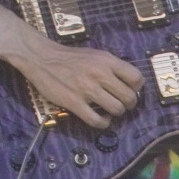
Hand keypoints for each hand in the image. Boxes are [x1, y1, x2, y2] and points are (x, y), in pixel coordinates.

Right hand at [11, 40, 141, 127]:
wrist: (41, 57)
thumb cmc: (70, 57)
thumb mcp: (95, 55)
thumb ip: (113, 67)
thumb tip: (131, 83)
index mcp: (107, 61)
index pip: (137, 78)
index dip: (137, 87)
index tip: (130, 90)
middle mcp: (99, 74)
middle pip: (129, 97)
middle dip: (129, 103)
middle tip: (122, 103)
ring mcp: (87, 89)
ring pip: (116, 110)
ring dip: (116, 113)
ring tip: (109, 109)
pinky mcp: (74, 102)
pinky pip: (97, 121)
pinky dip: (103, 123)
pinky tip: (101, 118)